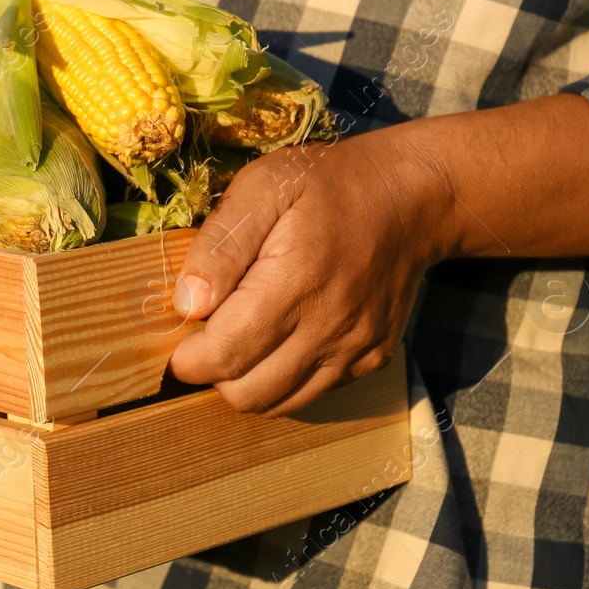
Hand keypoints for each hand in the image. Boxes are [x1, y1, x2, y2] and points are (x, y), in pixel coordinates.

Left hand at [168, 126, 455, 414]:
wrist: (411, 197)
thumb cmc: (327, 184)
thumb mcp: (263, 187)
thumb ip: (220, 245)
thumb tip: (188, 304)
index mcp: (296, 282)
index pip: (225, 355)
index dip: (188, 359)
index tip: (177, 338)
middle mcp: (330, 328)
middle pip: (247, 393)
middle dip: (212, 374)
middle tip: (206, 336)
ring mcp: (355, 350)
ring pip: (279, 403)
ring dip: (246, 383)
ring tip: (240, 339)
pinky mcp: (372, 359)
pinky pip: (312, 393)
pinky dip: (283, 379)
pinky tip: (278, 340)